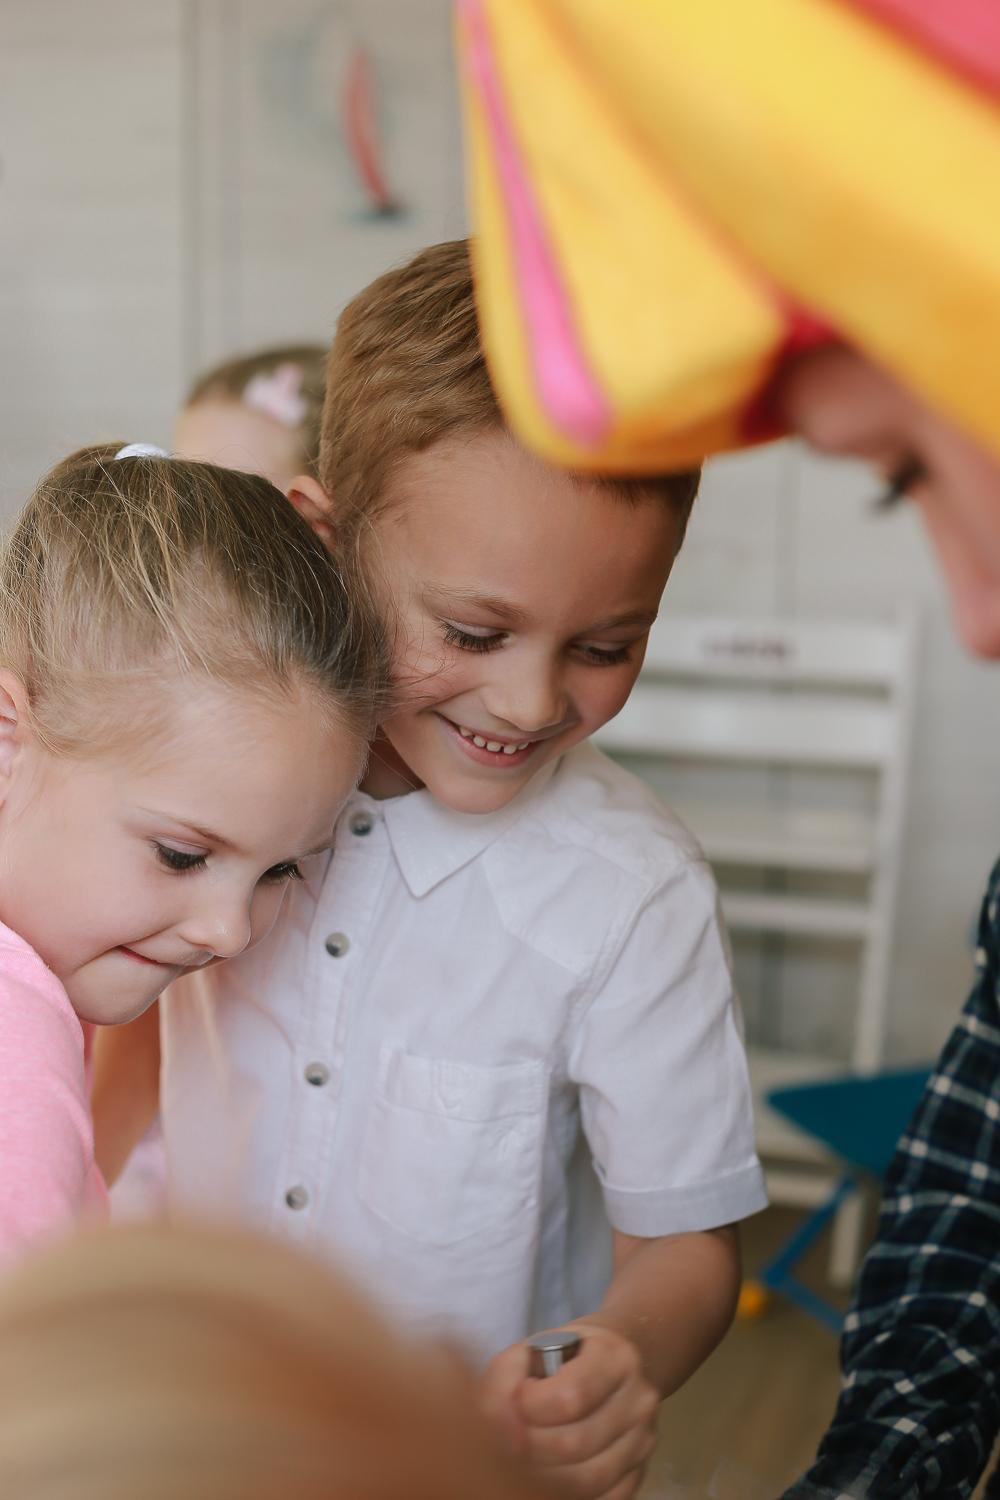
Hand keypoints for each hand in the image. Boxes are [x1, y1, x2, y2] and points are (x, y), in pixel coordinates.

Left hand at [480, 1321, 658, 1499]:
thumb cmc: (562, 1357)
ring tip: (521, 1460)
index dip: (530, 1409)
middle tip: (506, 1440)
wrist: (607, 1364)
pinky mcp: (639, 1473)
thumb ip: (507, 1378)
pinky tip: (548, 1474)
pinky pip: (604, 1499)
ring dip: (543, 1477)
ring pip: (588, 1480)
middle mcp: (639, 1400)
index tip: (514, 1402)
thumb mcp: (531, 1350)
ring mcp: (644, 1440)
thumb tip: (497, 1423)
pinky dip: (567, 1494)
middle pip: (575, 1445)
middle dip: (529, 1448)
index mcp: (616, 1357)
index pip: (570, 1398)